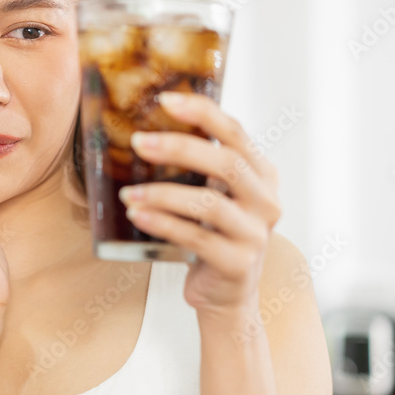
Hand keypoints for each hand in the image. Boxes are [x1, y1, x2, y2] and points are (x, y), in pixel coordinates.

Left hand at [118, 92, 280, 315]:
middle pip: (226, 163)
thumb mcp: (214, 194)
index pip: (236, 132)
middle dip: (179, 148)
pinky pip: (196, 237)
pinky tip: (137, 215)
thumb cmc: (212, 234)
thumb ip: (199, 164)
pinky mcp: (238, 263)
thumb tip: (145, 126)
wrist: (225, 294)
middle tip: (138, 143)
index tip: (166, 100)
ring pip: (209, 203)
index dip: (203, 112)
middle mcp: (267, 201)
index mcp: (262, 174)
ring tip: (127, 193)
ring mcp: (256, 234)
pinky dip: (162, 224)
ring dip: (162, 193)